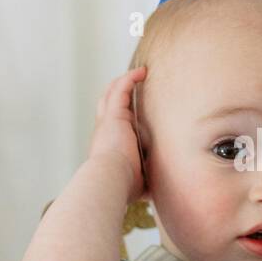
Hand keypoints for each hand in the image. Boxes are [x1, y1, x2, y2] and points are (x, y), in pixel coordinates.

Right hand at [88, 66, 148, 203]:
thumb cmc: (123, 185)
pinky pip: (120, 89)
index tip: (133, 110)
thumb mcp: (137, 180)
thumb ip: (145, 178)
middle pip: (106, 103)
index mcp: (108, 145)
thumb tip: (157, 188)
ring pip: (111, 93)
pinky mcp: (114, 115)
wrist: (112, 180)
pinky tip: (142, 72)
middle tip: (132, 85)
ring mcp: (107, 121)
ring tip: (140, 73)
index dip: (120, 113)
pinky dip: (130, 79)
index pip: (111, 123)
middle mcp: (104, 130)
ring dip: (124, 81)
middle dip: (118, 92)